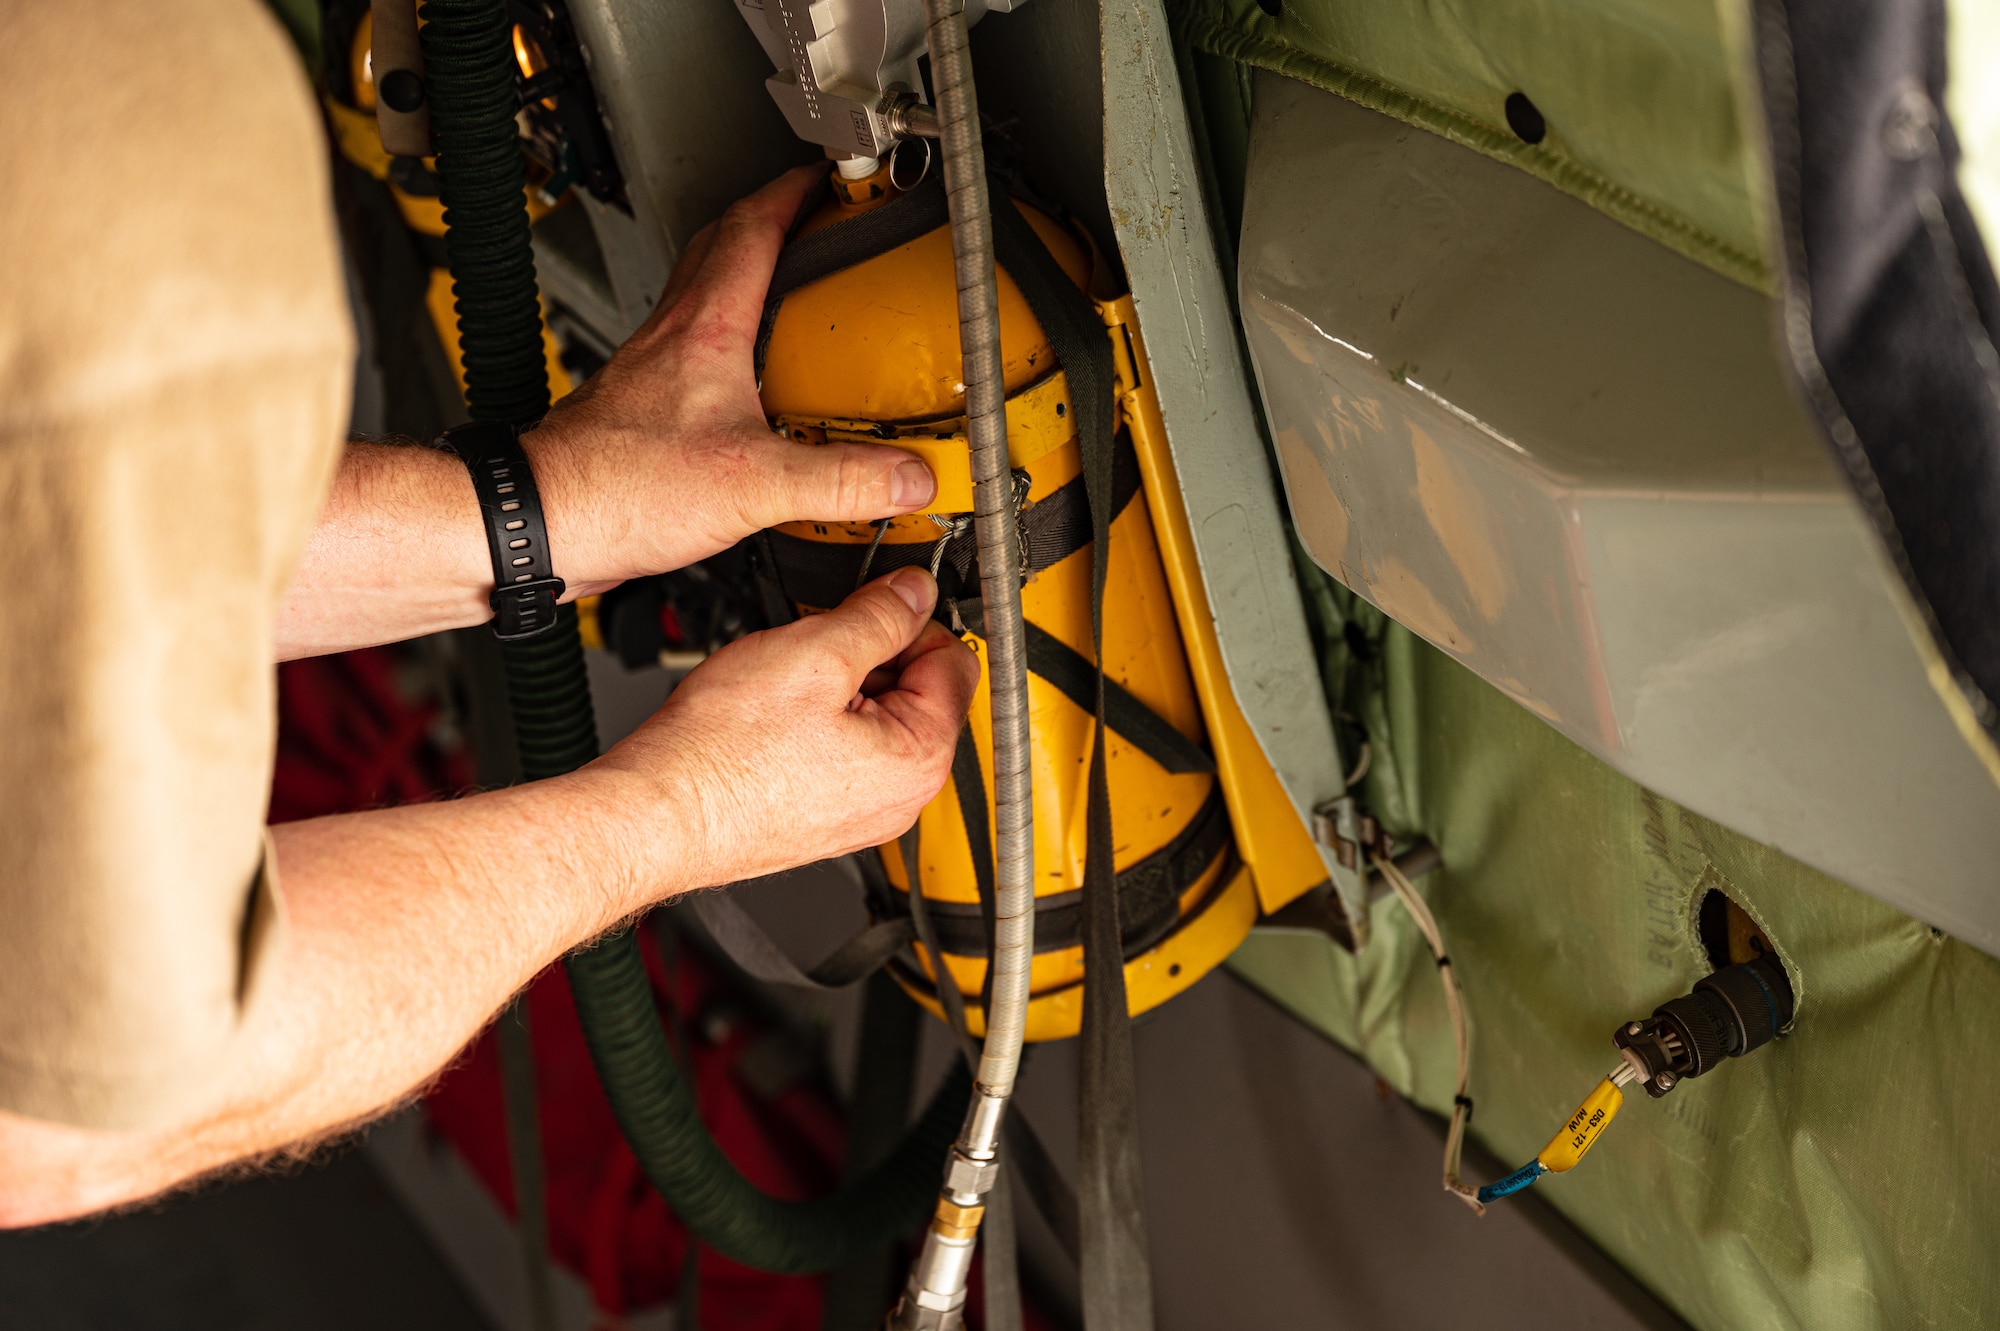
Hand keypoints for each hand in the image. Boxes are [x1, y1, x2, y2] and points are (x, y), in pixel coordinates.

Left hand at [526, 166, 936, 595]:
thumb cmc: (616, 488)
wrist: (546, 523)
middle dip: (771, 223)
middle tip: (812, 225)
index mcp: (705, 329)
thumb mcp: (755, 485)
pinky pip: (694, 356)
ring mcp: (653, 371)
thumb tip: (907, 475)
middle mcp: (674, 337)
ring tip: (794, 302)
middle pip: (723, 248)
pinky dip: (731, 350)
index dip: (794, 195)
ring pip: (705, 299)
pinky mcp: (643, 410)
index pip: (752, 228)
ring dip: (748, 284)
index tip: (826, 180)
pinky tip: (754, 391)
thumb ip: (841, 480)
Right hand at [601, 567, 977, 887]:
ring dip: (841, 688)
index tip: (873, 605)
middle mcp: (902, 797)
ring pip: (877, 720)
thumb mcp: (812, 654)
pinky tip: (776, 719)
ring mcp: (864, 813)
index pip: (954, 660)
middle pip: (918, 692)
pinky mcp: (826, 817)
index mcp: (919, 758)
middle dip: (873, 656)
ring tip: (787, 686)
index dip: (912, 619)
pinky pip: (845, 752)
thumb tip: (914, 591)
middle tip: (816, 646)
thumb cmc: (719, 757)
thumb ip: (879, 615)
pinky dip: (819, 723)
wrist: (657, 814)